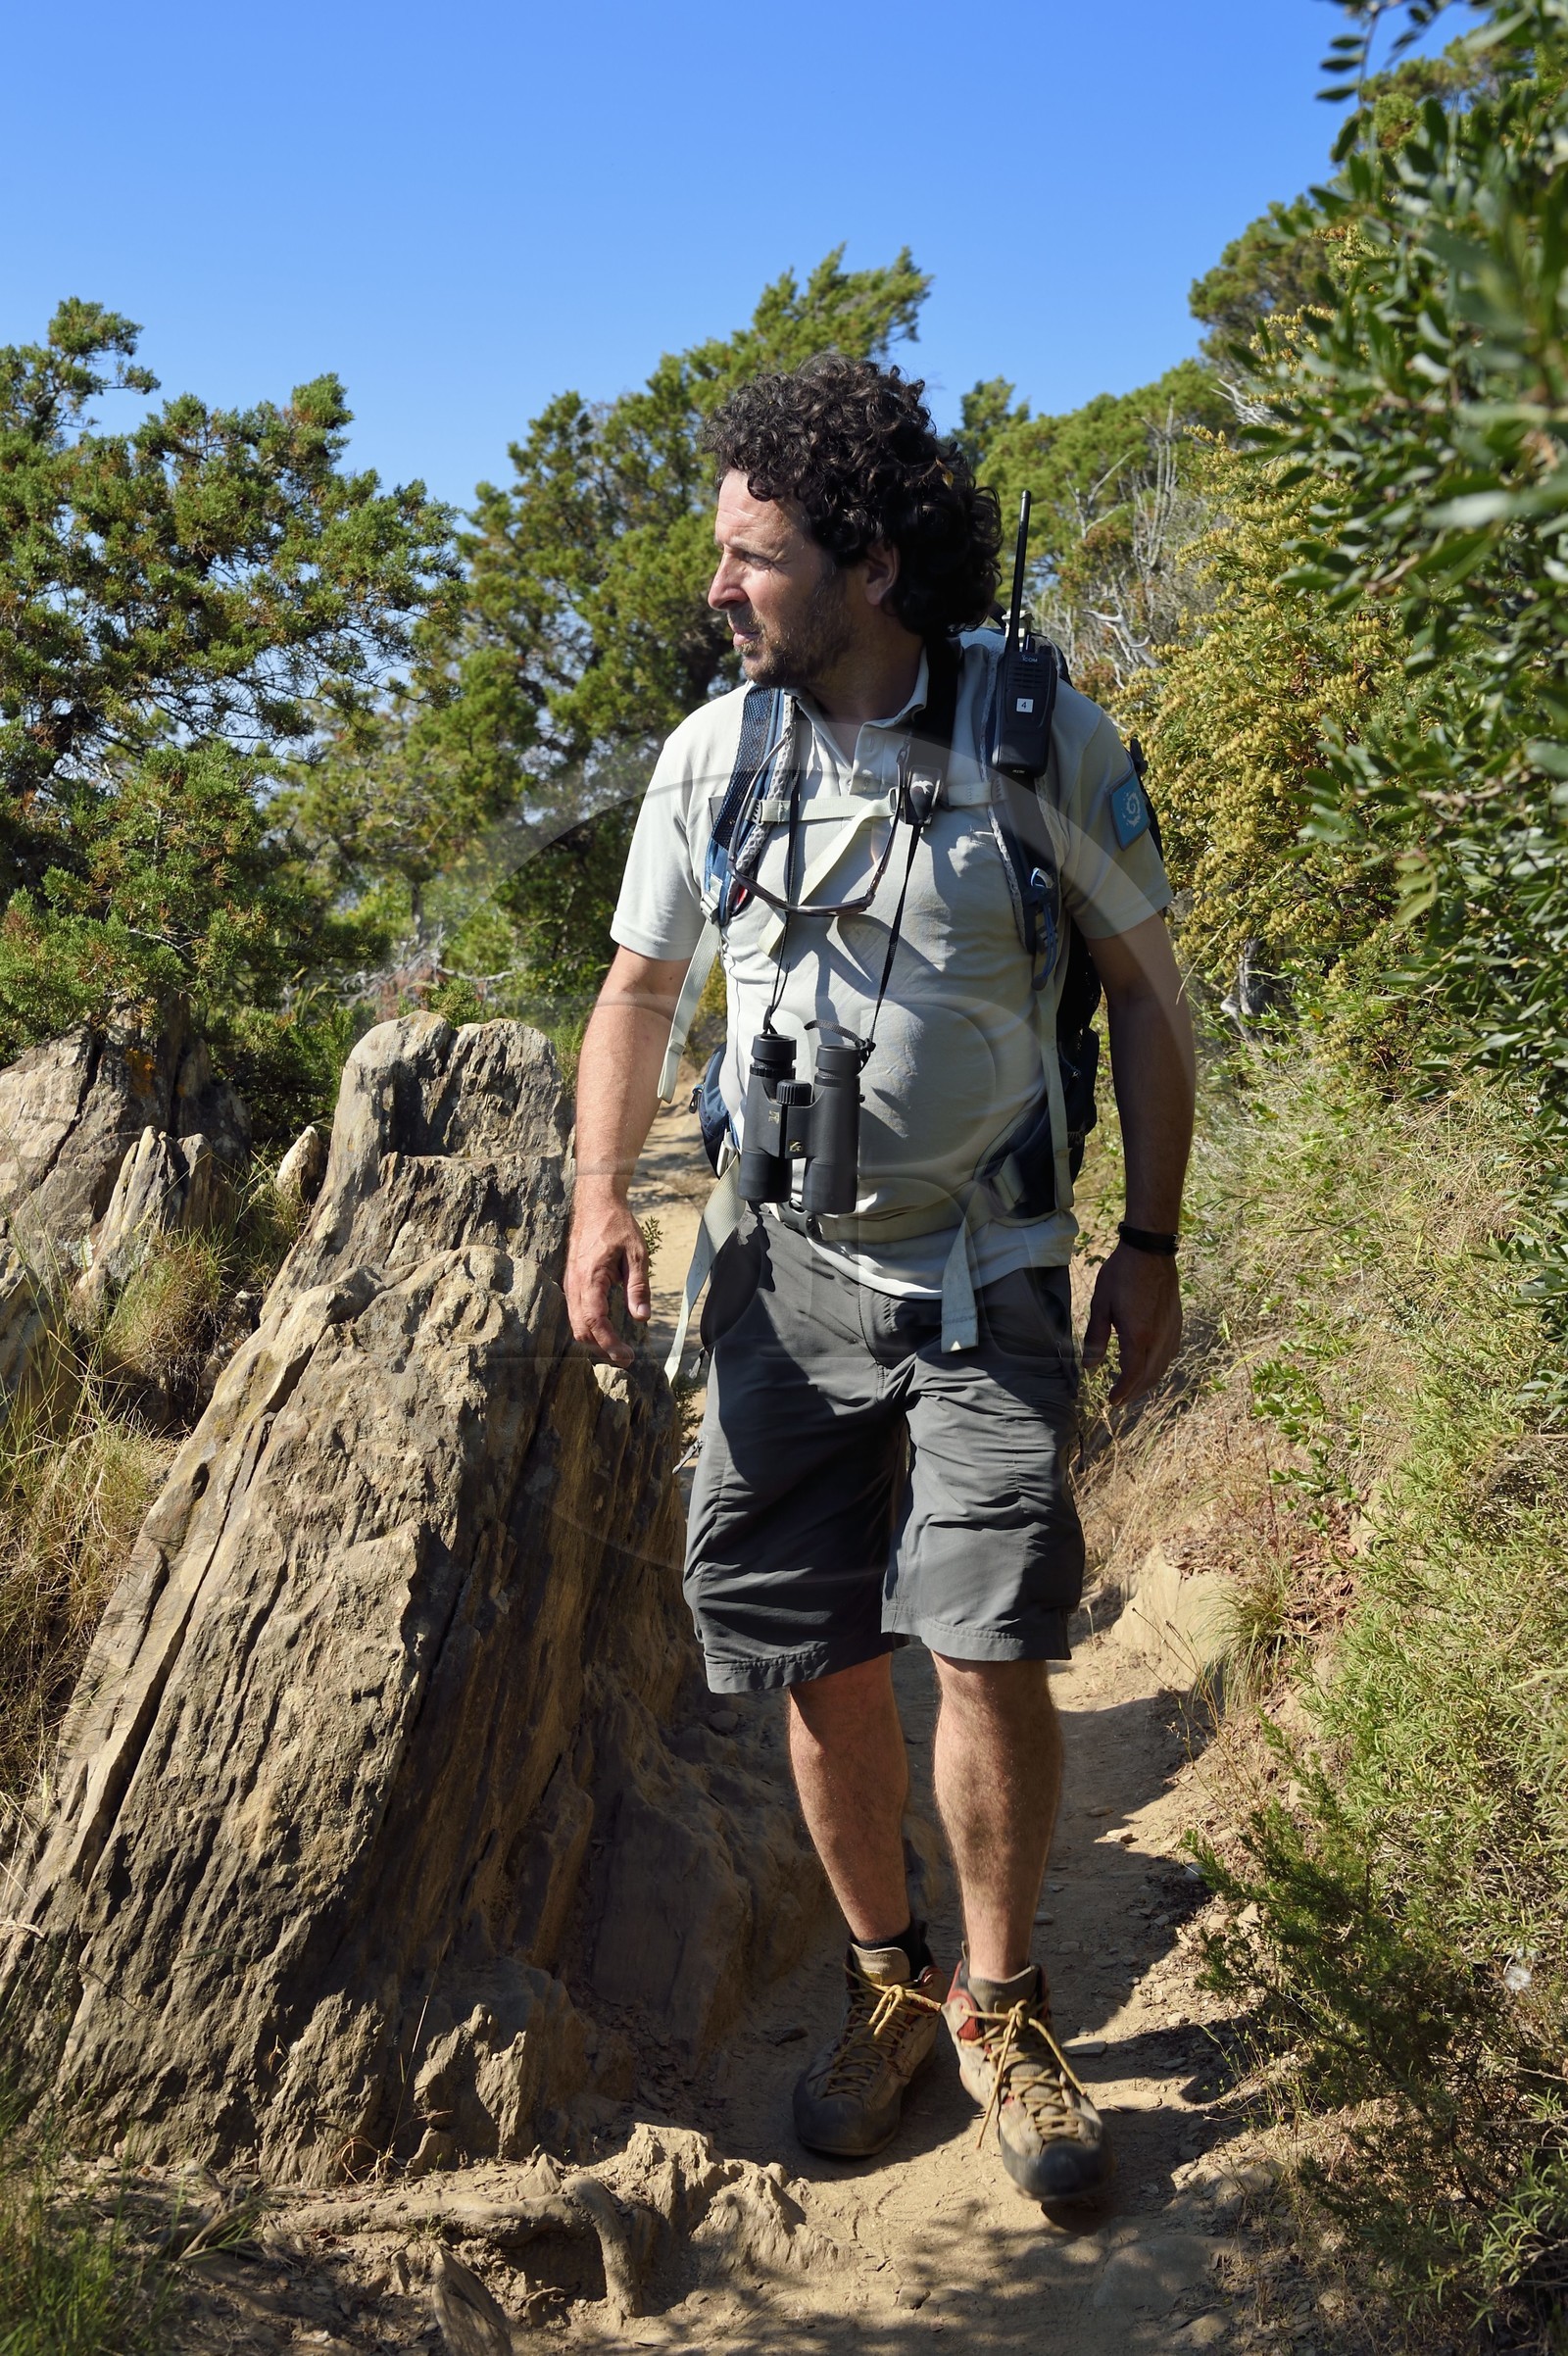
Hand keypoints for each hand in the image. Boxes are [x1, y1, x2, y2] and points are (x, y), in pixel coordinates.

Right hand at [565, 1191, 650, 1367]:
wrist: (595, 1204)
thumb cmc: (617, 1226)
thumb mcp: (636, 1255)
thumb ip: (638, 1287)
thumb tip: (641, 1317)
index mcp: (590, 1278)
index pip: (595, 1321)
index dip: (609, 1343)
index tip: (626, 1357)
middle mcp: (574, 1283)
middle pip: (581, 1328)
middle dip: (602, 1347)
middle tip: (626, 1357)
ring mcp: (570, 1283)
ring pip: (575, 1322)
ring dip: (594, 1339)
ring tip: (617, 1348)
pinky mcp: (572, 1281)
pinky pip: (575, 1312)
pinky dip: (588, 1326)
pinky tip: (605, 1330)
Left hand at [1082, 1243, 1181, 1407]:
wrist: (1150, 1251)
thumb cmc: (1122, 1274)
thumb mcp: (1101, 1305)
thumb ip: (1096, 1338)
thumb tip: (1090, 1366)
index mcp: (1139, 1336)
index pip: (1132, 1374)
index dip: (1122, 1391)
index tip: (1112, 1401)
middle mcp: (1159, 1338)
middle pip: (1149, 1375)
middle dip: (1134, 1391)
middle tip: (1119, 1400)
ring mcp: (1171, 1330)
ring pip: (1162, 1366)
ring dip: (1147, 1381)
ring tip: (1133, 1388)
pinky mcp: (1176, 1322)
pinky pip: (1170, 1352)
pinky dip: (1159, 1366)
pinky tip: (1151, 1365)